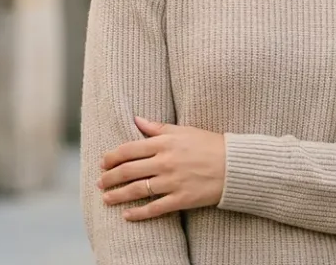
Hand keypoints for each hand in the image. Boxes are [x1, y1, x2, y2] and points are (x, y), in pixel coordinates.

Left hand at [97, 116, 226, 220]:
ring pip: (137, 190)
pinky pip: (155, 208)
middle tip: (100, 182)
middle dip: (110, 177)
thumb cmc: (209, 144)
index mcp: (164, 143)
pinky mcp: (182, 199)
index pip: (129, 149)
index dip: (112, 157)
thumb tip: (136, 119)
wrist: (235, 165)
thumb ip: (157, 127)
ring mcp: (172, 181)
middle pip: (128, 171)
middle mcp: (165, 162)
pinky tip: (127, 216)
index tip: (102, 162)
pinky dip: (139, 213)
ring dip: (118, 195)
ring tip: (106, 198)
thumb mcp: (183, 130)